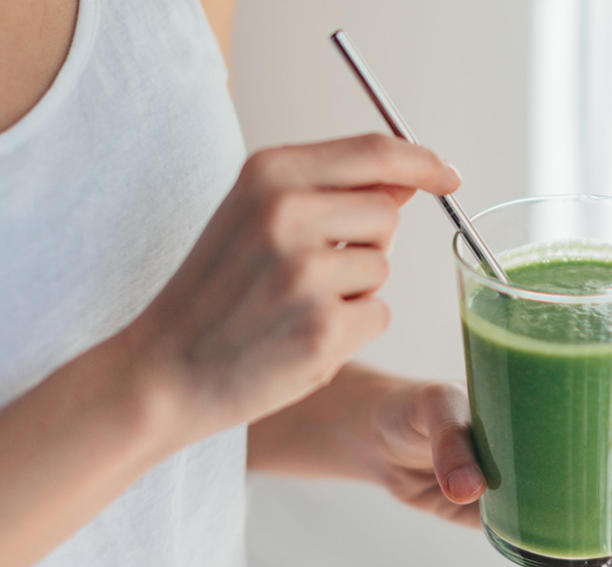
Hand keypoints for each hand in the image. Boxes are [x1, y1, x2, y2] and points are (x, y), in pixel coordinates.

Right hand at [121, 134, 459, 450]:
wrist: (162, 369)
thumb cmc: (215, 293)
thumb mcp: (255, 217)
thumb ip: (329, 191)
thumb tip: (406, 178)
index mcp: (268, 173)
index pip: (375, 152)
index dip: (422, 162)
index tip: (448, 175)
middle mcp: (287, 214)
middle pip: (388, 213)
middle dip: (368, 243)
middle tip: (310, 270)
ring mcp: (306, 274)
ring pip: (384, 269)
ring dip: (355, 291)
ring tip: (294, 305)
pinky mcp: (324, 329)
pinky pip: (378, 316)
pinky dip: (352, 331)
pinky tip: (299, 337)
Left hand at [372, 381, 611, 566]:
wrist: (375, 438)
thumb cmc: (414, 404)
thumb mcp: (433, 408)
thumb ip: (451, 442)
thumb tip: (469, 488)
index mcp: (552, 394)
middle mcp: (554, 435)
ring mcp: (536, 476)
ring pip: (594, 506)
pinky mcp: (509, 512)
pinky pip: (549, 536)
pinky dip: (569, 558)